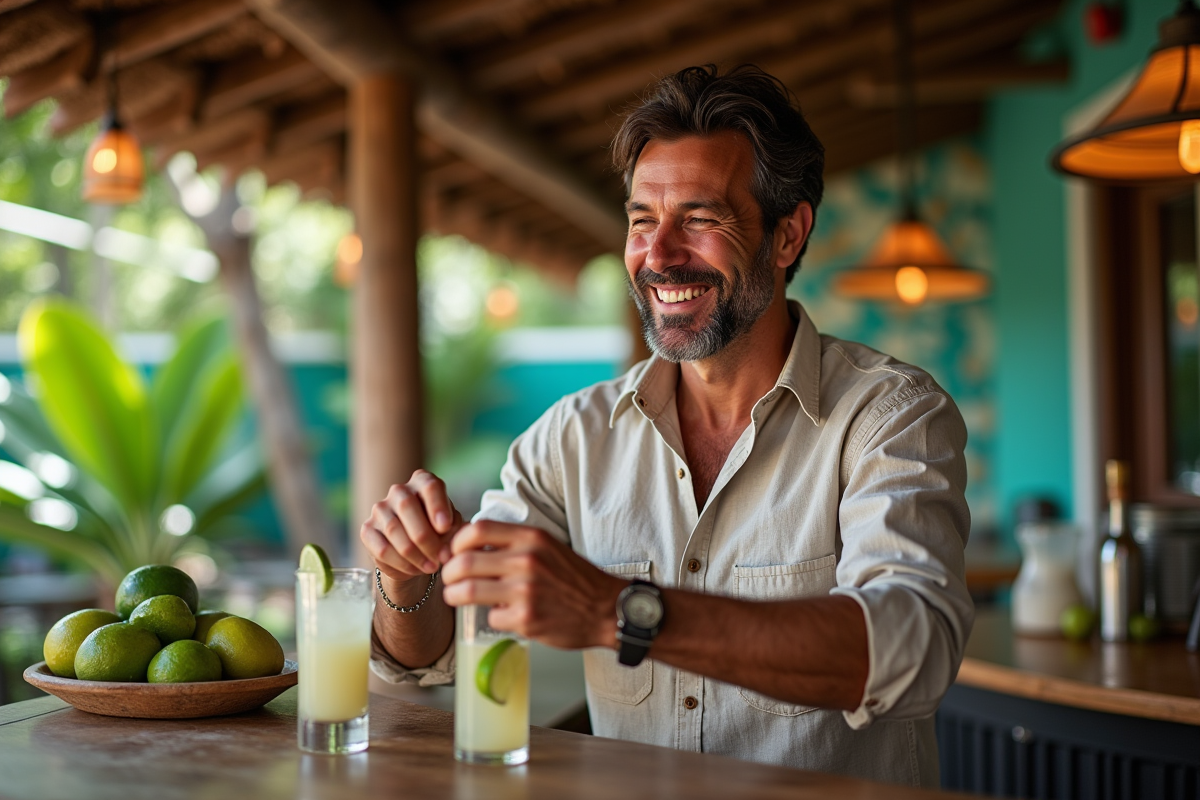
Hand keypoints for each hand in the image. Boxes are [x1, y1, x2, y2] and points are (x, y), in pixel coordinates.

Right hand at [360, 470, 463, 580]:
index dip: (437, 506)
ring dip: (416, 554)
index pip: (430, 486)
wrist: (417, 552)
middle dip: (426, 537)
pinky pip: (383, 548)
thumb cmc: (439, 532)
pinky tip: (415, 569)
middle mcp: (399, 491)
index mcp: (422, 482)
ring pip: (394, 530)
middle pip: (407, 506)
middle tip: (441, 557)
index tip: (445, 527)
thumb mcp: (453, 527)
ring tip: (431, 567)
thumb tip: (445, 549)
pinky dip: (401, 563)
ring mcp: (380, 509)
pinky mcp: (367, 530)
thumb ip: (452, 532)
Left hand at [441, 521, 624, 649]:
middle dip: (448, 574)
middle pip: (463, 563)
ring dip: (455, 597)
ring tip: (457, 598)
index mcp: (531, 538)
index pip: (476, 530)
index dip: (457, 543)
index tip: (455, 554)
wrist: (606, 608)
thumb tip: (469, 548)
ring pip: (467, 591)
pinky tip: (505, 616)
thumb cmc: (573, 578)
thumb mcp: (547, 547)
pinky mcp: (526, 619)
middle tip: (450, 581)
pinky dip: (492, 617)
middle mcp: (526, 560)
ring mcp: (525, 591)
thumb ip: (513, 544)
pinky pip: (490, 617)